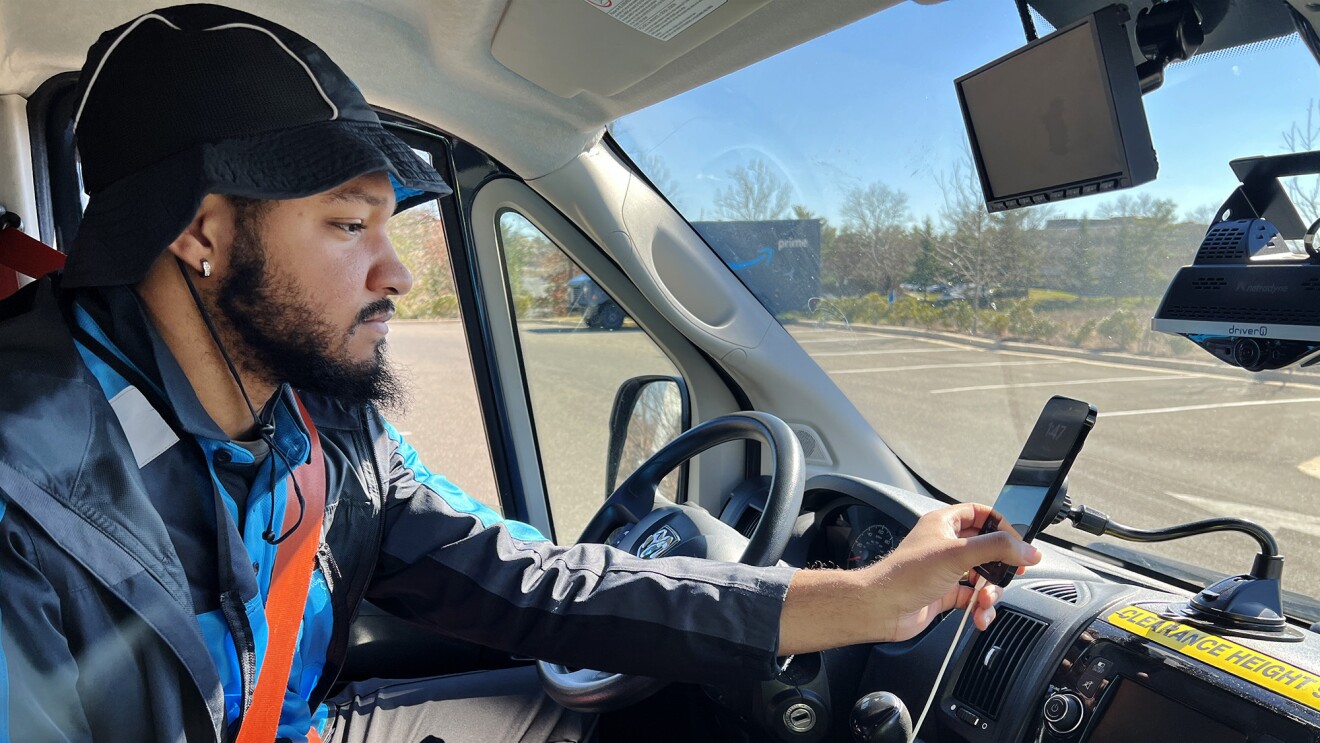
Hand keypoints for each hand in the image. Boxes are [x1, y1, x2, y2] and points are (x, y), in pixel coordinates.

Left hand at [861, 502, 1041, 642]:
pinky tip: (979, 616)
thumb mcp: (958, 554)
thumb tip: (1028, 550)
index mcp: (944, 524)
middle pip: (987, 549)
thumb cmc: (907, 575)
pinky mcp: (944, 594)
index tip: (1017, 543)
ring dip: (990, 592)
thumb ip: (997, 549)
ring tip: (985, 602)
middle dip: (1000, 566)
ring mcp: (945, 571)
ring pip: (982, 577)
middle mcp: (945, 545)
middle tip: (1012, 574)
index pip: (980, 514)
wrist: (882, 608)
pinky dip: (979, 608)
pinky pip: (972, 598)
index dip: (1002, 526)